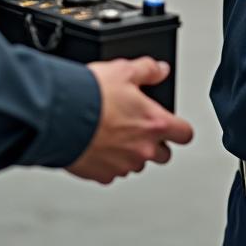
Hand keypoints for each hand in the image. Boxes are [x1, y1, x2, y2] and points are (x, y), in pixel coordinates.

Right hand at [67, 58, 193, 183]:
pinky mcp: (102, 175)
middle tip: (138, 128)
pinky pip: (111, 172)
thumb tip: (160, 69)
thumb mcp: (124, 70)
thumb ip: (147, 70)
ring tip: (111, 133)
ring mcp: (123, 165)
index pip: (184, 134)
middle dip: (155, 144)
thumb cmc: (92, 94)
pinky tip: (95, 144)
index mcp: (154, 123)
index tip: (172, 124)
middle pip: (163, 155)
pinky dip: (106, 162)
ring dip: (129, 153)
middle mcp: (143, 149)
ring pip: (136, 164)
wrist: (60, 116)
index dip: (179, 128)